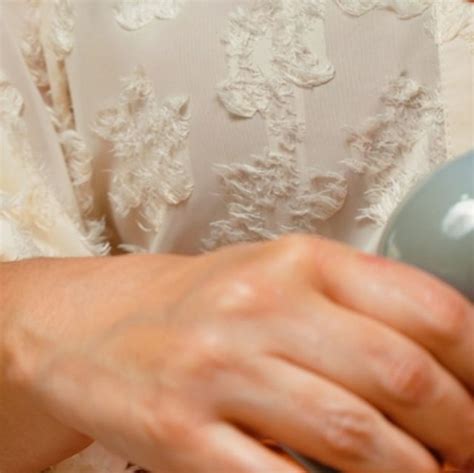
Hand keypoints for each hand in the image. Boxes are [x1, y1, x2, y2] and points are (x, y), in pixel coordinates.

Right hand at [3, 236, 472, 471]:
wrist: (107, 327)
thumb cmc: (208, 303)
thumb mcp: (283, 278)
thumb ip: (359, 309)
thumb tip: (444, 369)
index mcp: (298, 261)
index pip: (427, 309)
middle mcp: (260, 305)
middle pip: (401, 377)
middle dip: (463, 434)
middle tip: (470, 457)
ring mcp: (218, 369)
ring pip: (355, 439)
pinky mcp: (179, 433)